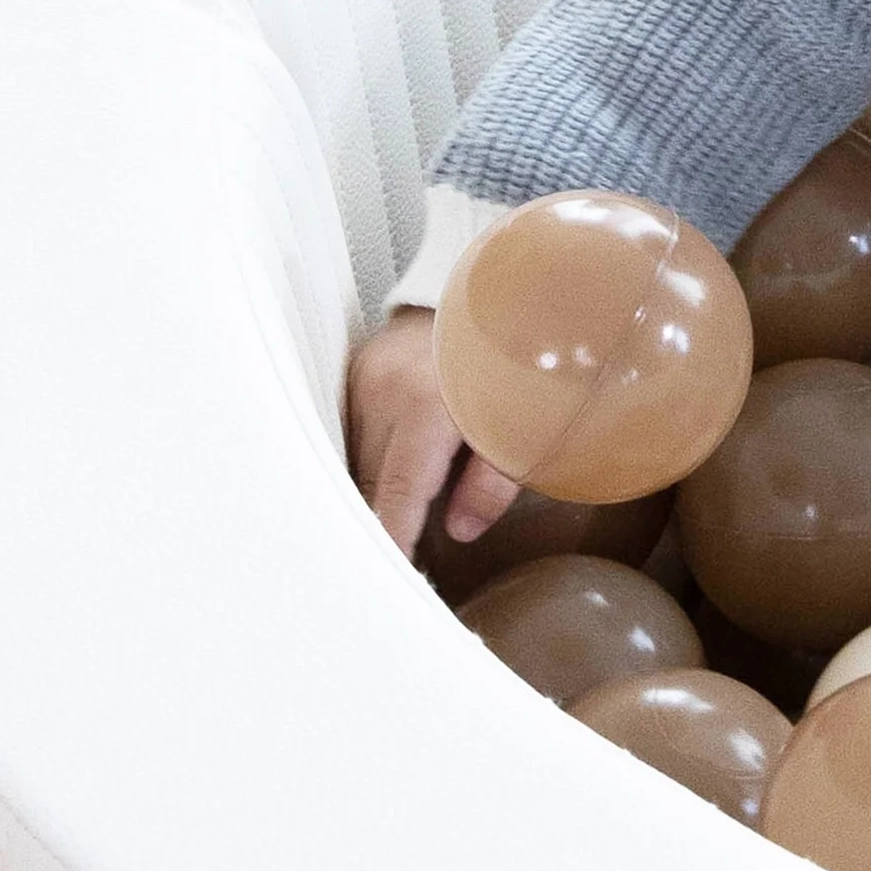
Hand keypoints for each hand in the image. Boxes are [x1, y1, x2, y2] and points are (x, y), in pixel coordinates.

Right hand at [346, 308, 517, 554]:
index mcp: (426, 406)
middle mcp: (383, 392)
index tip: (388, 571)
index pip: (395, 491)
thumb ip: (491, 482)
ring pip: (353, 460)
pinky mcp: (353, 375)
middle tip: (393, 558)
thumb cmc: (512, 366)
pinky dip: (367, 462)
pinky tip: (383, 476)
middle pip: (368, 482)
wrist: (489, 298)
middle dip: (379, 520)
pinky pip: (350, 435)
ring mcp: (362, 381)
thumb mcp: (520, 427)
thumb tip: (460, 532)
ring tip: (390, 518)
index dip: (390, 537)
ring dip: (371, 491)